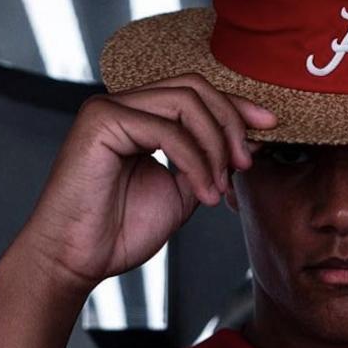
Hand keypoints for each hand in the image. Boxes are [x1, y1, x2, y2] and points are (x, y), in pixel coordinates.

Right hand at [11, 72, 277, 296]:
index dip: (237, 107)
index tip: (269, 127)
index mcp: (141, 116)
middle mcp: (124, 104)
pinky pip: (166, 129)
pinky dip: (195, 161)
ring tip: (220, 186)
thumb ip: (209, 162)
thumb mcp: (183, 192)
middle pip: (195, 88)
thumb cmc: (120, 231)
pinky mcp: (100, 121)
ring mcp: (108, 108)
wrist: (78, 259)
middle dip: (231, 123)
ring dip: (215, 146)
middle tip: (244, 165)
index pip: (196, 93)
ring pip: (185, 102)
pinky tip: (202, 193)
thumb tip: (251, 139)